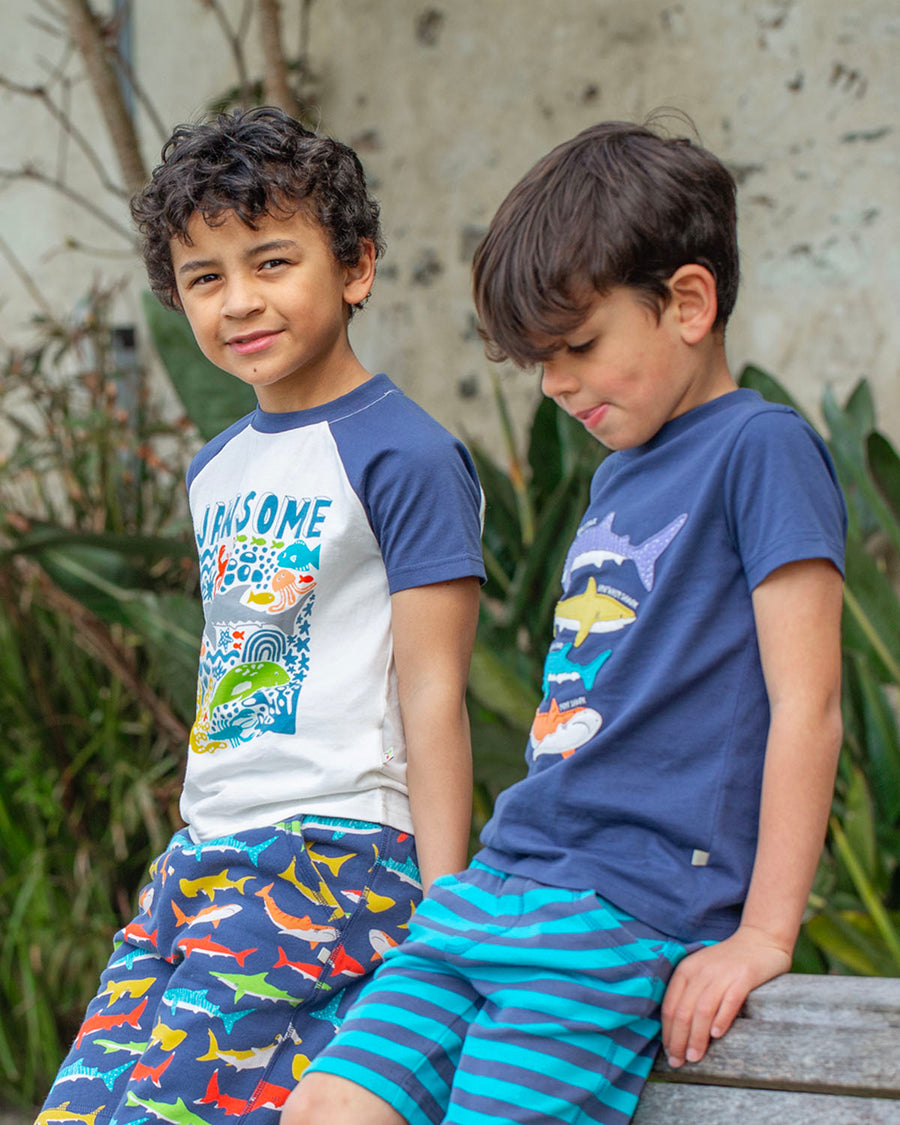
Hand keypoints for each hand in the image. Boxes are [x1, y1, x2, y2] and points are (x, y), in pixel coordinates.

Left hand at [660, 924, 791, 1067]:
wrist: (760, 940)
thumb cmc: (728, 963)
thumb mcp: (702, 972)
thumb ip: (690, 994)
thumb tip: (677, 1031)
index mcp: (686, 970)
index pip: (670, 1006)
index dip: (668, 1032)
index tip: (669, 1053)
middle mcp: (701, 971)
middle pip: (684, 1011)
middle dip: (679, 1040)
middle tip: (678, 1062)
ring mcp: (722, 973)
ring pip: (703, 1009)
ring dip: (697, 1036)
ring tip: (695, 1057)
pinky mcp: (744, 977)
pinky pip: (729, 1000)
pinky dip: (721, 1018)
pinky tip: (717, 1035)